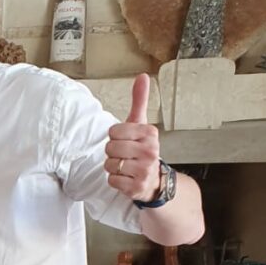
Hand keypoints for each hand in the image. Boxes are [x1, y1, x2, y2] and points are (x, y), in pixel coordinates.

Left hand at [104, 74, 160, 201]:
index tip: (127, 141)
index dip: (115, 137)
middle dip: (113, 152)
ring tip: (126, 167)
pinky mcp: (137, 188)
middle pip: (110, 147)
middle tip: (126, 155)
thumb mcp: (141, 124)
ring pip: (109, 164)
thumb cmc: (142, 149)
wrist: (156, 181)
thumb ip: (139, 100)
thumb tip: (142, 76)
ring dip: (113, 167)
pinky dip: (115, 180)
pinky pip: (111, 180)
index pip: (113, 131)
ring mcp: (145, 171)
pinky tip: (127, 178)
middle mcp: (151, 152)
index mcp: (150, 134)